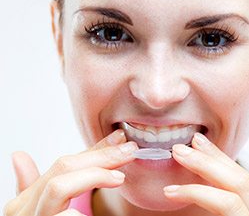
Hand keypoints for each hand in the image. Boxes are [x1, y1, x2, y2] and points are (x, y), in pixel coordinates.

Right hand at [4, 130, 137, 215]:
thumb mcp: (53, 207)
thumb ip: (48, 187)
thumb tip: (18, 155)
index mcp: (27, 199)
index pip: (65, 163)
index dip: (95, 149)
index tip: (121, 141)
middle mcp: (24, 209)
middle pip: (63, 168)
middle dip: (100, 155)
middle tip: (129, 150)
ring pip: (60, 185)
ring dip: (94, 174)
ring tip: (119, 177)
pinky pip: (65, 215)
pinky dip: (82, 209)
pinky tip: (100, 202)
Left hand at [164, 133, 248, 215]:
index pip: (244, 178)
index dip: (221, 158)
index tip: (199, 142)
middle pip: (241, 181)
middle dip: (210, 160)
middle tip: (181, 148)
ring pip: (235, 193)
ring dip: (203, 173)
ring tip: (177, 161)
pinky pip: (226, 209)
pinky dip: (200, 195)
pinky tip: (175, 192)